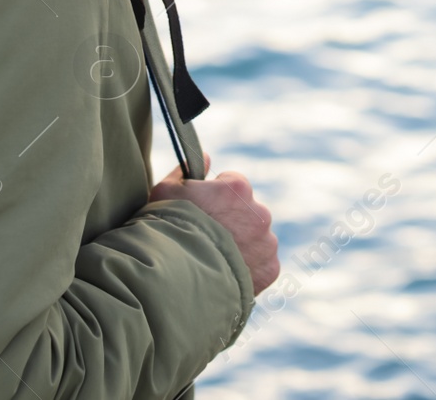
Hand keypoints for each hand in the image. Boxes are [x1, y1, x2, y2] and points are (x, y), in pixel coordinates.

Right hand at [150, 154, 279, 294]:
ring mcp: (267, 242)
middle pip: (246, 213)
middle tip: (207, 238)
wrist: (177, 279)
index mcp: (238, 187)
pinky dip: (247, 269)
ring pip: (255, 239)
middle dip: (231, 222)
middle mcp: (260, 212)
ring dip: (241, 246)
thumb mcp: (165, 191)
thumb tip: (206, 157)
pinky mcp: (270, 269)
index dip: (214, 198)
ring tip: (214, 260)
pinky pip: (261, 264)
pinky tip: (225, 274)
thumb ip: (186, 170)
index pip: (232, 185)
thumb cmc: (167, 230)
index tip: (202, 213)